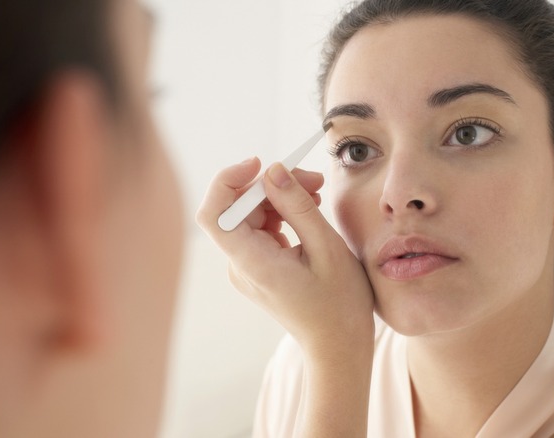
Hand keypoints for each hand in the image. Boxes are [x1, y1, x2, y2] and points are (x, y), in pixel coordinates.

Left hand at [195, 157, 373, 357]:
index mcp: (252, 264)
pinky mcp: (258, 267)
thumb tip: (274, 170)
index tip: (260, 164)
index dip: (228, 181)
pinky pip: (261, 230)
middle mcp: (240, 266)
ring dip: (280, 197)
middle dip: (270, 185)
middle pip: (237, 209)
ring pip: (250, 216)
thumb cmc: (339, 305)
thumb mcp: (327, 249)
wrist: (338, 346)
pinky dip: (282, 214)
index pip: (214, 214)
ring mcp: (247, 267)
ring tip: (317, 192)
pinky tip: (308, 211)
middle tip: (313, 178)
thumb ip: (297, 207)